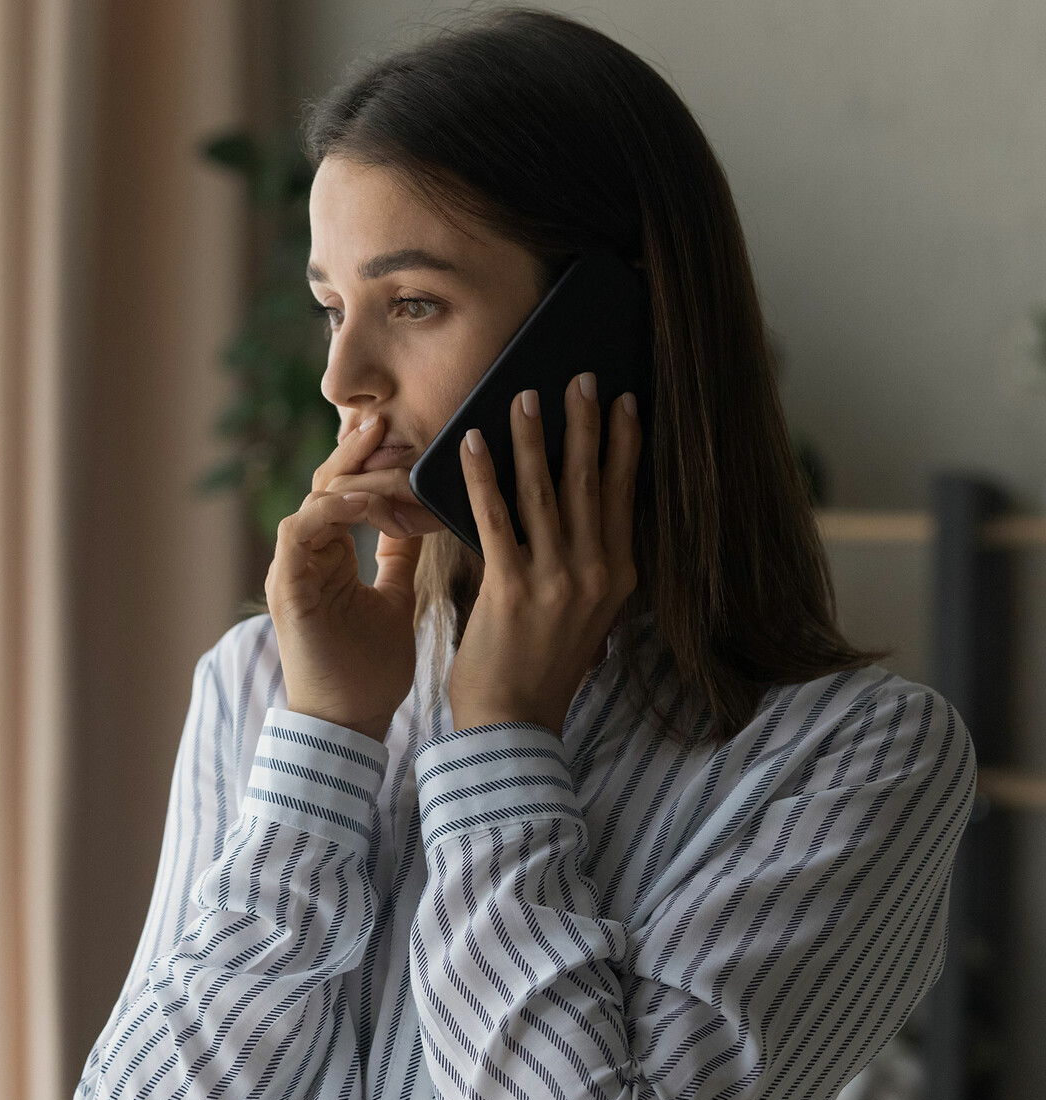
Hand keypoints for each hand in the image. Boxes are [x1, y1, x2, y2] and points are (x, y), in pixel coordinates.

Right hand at [265, 414, 439, 741]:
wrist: (350, 723)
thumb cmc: (371, 669)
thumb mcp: (396, 598)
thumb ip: (399, 557)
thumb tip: (418, 519)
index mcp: (330, 555)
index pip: (346, 491)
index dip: (370, 462)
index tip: (404, 433)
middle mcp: (307, 555)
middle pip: (326, 485)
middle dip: (355, 451)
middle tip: (385, 418)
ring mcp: (292, 569)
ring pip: (312, 500)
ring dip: (347, 475)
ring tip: (381, 450)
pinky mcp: (286, 587)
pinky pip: (299, 531)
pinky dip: (329, 511)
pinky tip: (363, 500)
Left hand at [447, 373, 640, 736]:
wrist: (514, 722)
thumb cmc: (542, 665)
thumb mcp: (586, 614)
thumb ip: (587, 565)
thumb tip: (578, 511)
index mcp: (617, 576)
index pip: (624, 496)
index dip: (625, 445)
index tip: (626, 402)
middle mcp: (595, 573)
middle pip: (590, 482)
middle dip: (586, 424)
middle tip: (581, 377)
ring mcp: (556, 580)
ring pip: (544, 491)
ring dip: (534, 438)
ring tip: (525, 396)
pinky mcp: (511, 587)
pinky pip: (494, 517)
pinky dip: (482, 476)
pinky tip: (472, 442)